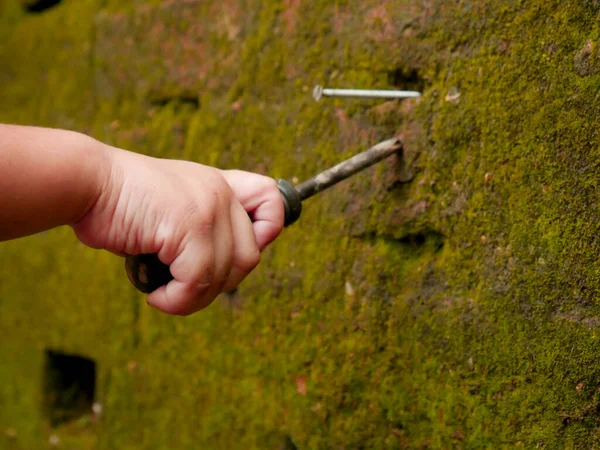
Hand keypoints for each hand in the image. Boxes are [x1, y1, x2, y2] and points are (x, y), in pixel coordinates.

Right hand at [73, 146, 283, 314]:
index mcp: (219, 185)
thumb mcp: (173, 208)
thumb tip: (221, 272)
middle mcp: (220, 193)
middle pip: (249, 256)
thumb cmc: (122, 203)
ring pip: (225, 275)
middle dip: (219, 283)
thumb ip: (203, 228)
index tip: (231, 253)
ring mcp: (209, 208)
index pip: (271, 199)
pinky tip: (157, 296)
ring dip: (195, 297)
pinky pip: (199, 281)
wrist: (87, 183)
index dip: (266, 231)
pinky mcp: (191, 226)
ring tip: (166, 294)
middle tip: (185, 286)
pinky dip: (178, 300)